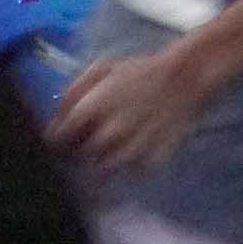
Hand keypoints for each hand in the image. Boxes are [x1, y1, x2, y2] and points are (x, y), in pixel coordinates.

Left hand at [51, 48, 220, 172]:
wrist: (185, 78)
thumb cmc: (140, 70)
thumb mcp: (100, 69)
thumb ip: (72, 94)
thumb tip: (57, 119)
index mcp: (90, 110)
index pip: (57, 141)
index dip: (56, 140)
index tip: (63, 137)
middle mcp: (107, 135)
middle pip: (78, 158)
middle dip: (79, 150)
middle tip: (89, 138)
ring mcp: (130, 152)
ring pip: (102, 171)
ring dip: (102, 161)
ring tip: (112, 145)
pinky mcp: (150, 163)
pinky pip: (129, 174)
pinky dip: (128, 167)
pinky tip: (133, 149)